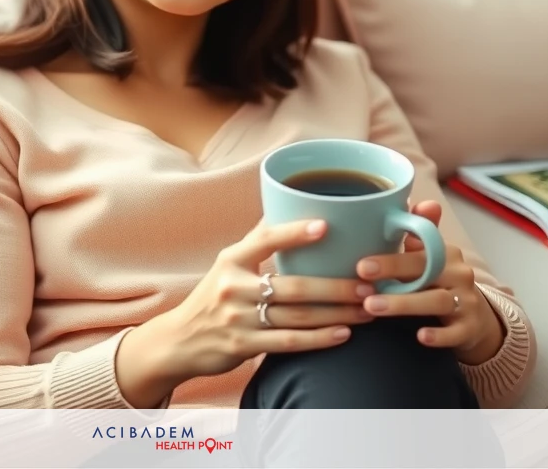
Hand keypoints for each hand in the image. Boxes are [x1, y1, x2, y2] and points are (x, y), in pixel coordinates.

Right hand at [145, 218, 376, 381]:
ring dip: (337, 313)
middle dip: (336, 286)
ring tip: (366, 308)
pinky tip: (344, 334)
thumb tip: (286, 200)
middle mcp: (232, 287)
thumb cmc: (214, 296)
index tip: (326, 226)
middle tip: (367, 284)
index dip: (294, 232)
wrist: (180, 340)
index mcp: (232, 259)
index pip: (265, 238)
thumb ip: (257, 238)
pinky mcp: (242, 346)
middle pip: (293, 286)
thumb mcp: (228, 263)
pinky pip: (288, 342)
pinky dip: (319, 339)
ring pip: (297, 316)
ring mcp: (237, 318)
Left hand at [355, 200, 504, 364]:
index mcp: (445, 253)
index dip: (390, 258)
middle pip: (426, 272)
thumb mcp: (428, 258)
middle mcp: (459, 274)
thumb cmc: (439, 282)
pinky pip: (455, 333)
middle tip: (360, 283)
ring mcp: (466, 302)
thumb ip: (416, 232)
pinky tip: (420, 336)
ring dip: (403, 304)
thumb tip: (409, 198)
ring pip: (437, 301)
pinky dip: (439, 335)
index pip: (418, 251)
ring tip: (372, 307)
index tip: (360, 264)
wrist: (475, 319)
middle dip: (392, 276)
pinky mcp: (469, 329)